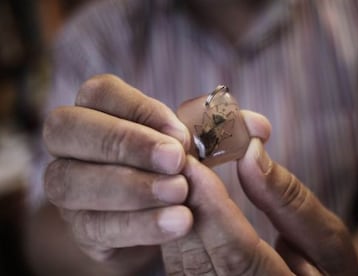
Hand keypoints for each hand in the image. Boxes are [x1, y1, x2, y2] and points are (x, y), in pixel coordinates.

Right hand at [43, 74, 192, 271]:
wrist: (179, 221)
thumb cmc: (179, 170)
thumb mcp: (186, 147)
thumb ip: (182, 139)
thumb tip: (178, 140)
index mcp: (96, 112)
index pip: (99, 93)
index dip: (140, 109)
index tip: (180, 135)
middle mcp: (70, 146)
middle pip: (66, 128)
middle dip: (123, 142)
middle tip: (174, 160)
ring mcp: (68, 189)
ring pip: (69, 181)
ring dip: (131, 187)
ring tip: (179, 192)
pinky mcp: (80, 230)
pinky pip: (94, 226)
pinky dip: (139, 224)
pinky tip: (175, 222)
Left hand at [162, 112, 357, 274]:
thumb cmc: (328, 270)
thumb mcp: (327, 239)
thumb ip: (291, 201)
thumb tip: (251, 154)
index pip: (236, 256)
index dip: (212, 208)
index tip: (195, 163)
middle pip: (197, 257)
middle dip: (184, 201)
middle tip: (176, 154)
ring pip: (180, 258)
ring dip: (173, 208)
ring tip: (175, 165)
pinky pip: (179, 259)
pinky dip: (174, 221)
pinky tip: (178, 190)